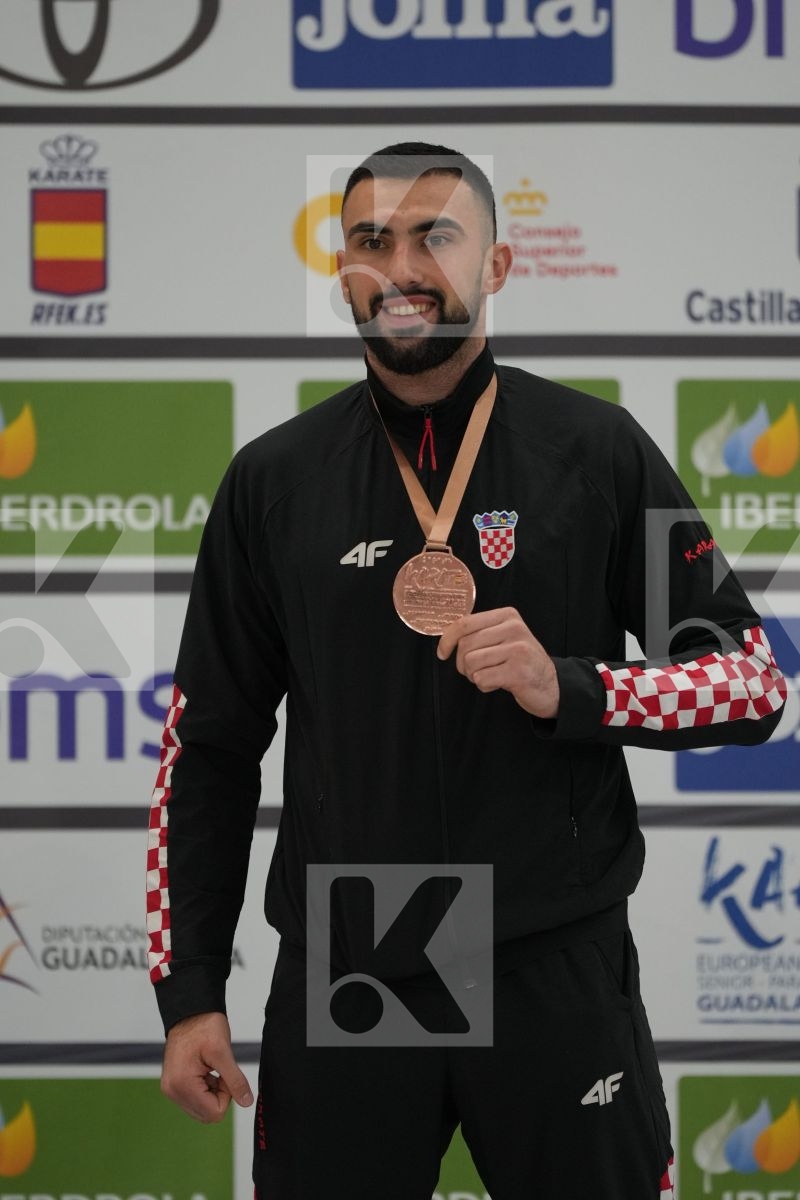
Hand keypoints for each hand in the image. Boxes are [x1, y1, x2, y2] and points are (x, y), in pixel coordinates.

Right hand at [161, 1011, 252, 1123]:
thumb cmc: (203, 1026)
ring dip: (212, 1092)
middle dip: (219, 1095)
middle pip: (206, 1114)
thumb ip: (235, 1080)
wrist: (190, 1012)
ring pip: (201, 1108)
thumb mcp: (223, 1052)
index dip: (226, 1095)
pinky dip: (205, 1089)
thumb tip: (246, 1102)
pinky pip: (194, 1100)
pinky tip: (205, 1070)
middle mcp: (172, 1091)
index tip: (224, 1073)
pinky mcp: (174, 1085)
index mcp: (182, 1085)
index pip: (214, 1113)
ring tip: (210, 1068)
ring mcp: (171, 1089)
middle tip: (219, 1071)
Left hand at [437, 607, 558, 718]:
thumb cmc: (519, 661)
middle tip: (474, 670)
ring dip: (474, 675)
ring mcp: (518, 650)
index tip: (442, 653)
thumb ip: (480, 632)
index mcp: (507, 615)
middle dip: (462, 663)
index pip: (465, 623)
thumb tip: (446, 637)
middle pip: (465, 645)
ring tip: (490, 675)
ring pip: (471, 663)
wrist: (549, 684)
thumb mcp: (503, 637)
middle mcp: (514, 629)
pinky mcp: (518, 672)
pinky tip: (498, 683)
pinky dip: (484, 685)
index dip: (447, 639)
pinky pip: (481, 678)